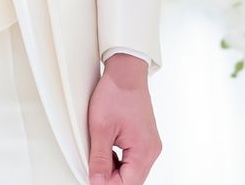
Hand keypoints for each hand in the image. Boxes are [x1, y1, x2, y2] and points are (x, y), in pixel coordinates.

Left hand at [86, 54, 161, 184]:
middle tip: (94, 166)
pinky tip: (108, 149)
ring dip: (115, 169)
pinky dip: (120, 160)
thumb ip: (99, 158)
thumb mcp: (100, 127)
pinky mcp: (145, 139)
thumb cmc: (116, 92)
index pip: (127, 184)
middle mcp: (151, 150)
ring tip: (99, 154)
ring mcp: (150, 145)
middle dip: (111, 177)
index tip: (93, 178)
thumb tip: (96, 181)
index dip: (107, 184)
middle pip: (131, 180)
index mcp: (143, 150)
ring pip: (132, 171)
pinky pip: (133, 159)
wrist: (125, 71)